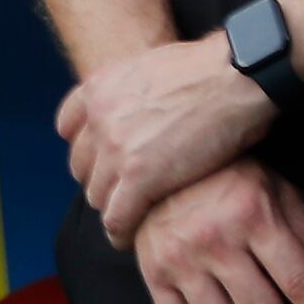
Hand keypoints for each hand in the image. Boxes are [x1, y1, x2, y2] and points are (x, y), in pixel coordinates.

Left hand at [57, 29, 276, 244]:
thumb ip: (132, 90)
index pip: (68, 128)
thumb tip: (142, 108)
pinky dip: (121, 232)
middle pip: (81, 166)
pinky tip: (130, 238)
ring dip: (113, 207)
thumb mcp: (151, 66)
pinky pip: (115, 218)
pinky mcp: (138, 178)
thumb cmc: (211, 68)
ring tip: (132, 216)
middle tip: (124, 192)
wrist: (234, 76)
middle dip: (101, 180)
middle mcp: (97, 118)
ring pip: (96, 195)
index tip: (104, 160)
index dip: (88, 148)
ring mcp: (115, 149)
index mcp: (98, 87)